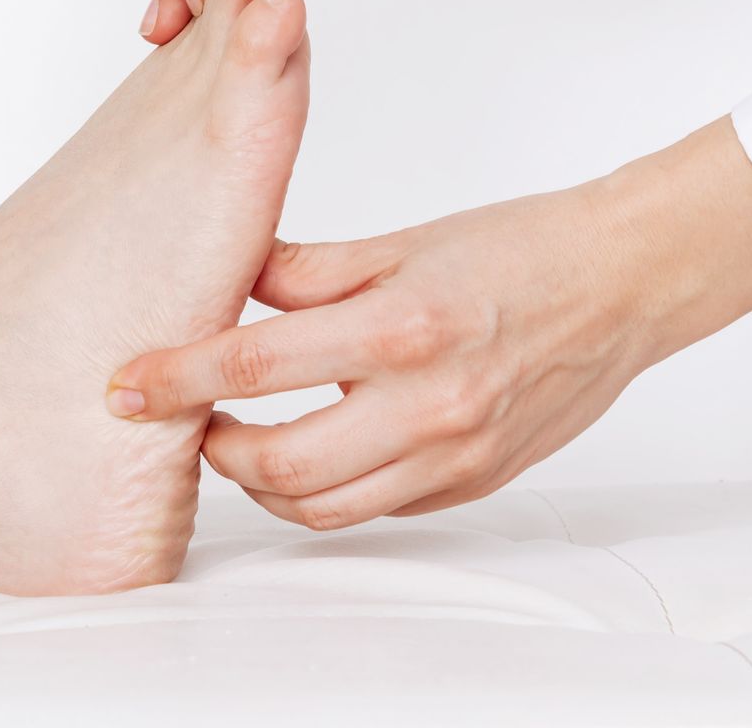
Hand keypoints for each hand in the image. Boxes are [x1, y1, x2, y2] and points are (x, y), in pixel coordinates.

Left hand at [107, 119, 751, 528]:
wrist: (624, 283)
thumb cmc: (519, 248)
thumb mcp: (404, 241)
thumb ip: (309, 271)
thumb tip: (230, 284)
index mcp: (400, 325)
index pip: (254, 364)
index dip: (177, 378)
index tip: (127, 384)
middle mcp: (428, 403)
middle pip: (279, 466)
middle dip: (213, 451)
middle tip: (189, 418)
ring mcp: (455, 454)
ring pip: (323, 507)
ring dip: (264, 483)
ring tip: (242, 439)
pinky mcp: (474, 482)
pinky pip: (377, 509)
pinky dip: (329, 492)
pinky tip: (315, 450)